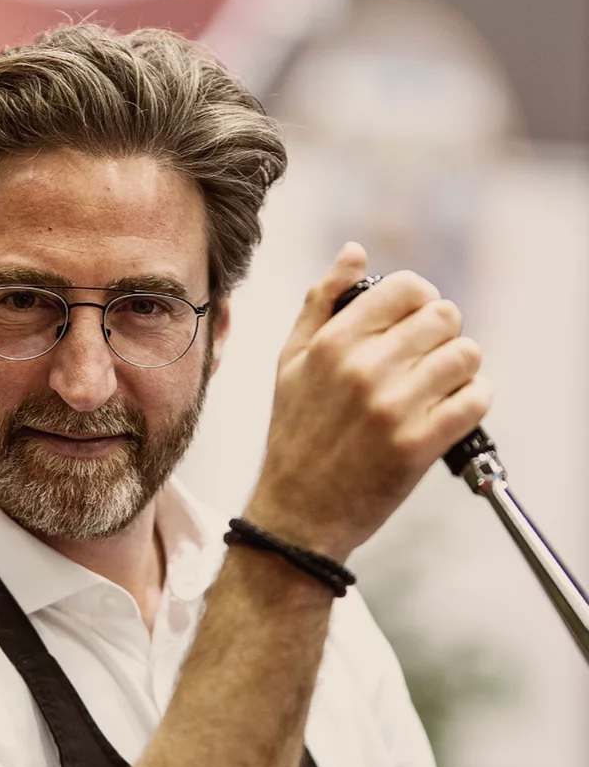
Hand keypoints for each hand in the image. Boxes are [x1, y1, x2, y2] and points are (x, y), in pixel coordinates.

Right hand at [248, 242, 490, 562]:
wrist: (296, 515)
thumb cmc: (294, 438)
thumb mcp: (290, 363)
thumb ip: (320, 303)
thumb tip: (353, 251)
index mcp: (333, 343)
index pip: (408, 288)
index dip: (421, 302)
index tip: (415, 326)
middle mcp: (363, 369)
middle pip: (445, 316)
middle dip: (443, 337)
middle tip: (428, 364)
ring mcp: (392, 407)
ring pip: (466, 356)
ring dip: (461, 371)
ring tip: (439, 391)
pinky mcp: (417, 445)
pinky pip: (475, 400)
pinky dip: (472, 404)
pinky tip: (448, 416)